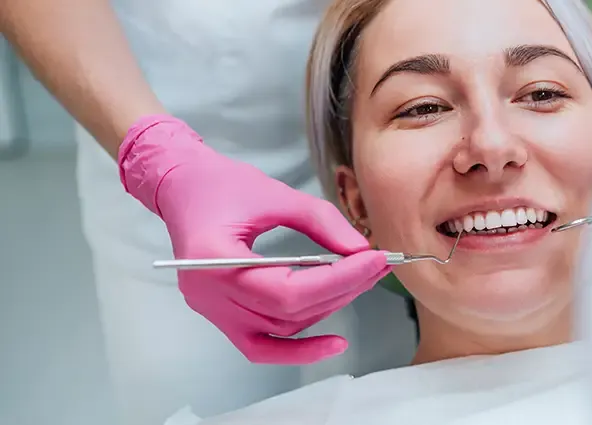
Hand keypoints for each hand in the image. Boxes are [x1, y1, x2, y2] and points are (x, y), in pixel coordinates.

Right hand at [118, 115, 391, 364]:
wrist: (182, 188)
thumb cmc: (222, 184)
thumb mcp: (276, 194)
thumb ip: (321, 222)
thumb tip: (361, 251)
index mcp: (213, 261)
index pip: (288, 290)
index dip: (338, 280)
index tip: (375, 259)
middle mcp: (209, 296)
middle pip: (288, 312)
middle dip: (341, 290)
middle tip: (376, 266)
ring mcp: (212, 312)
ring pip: (282, 329)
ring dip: (327, 308)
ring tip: (360, 280)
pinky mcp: (221, 317)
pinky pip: (262, 346)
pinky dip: (298, 349)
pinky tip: (332, 343)